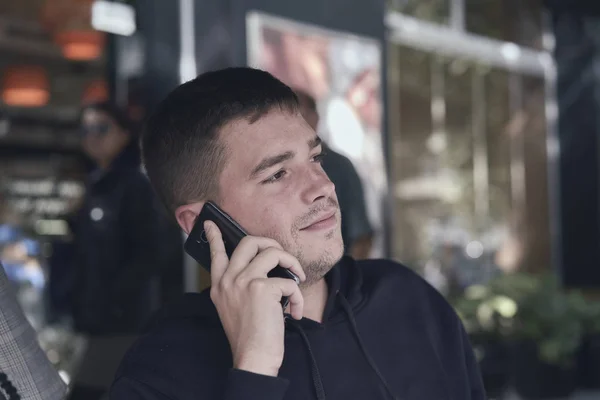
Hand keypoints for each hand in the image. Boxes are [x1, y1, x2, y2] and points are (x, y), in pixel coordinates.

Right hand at [204, 220, 305, 376]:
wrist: (253, 357)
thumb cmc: (249, 336)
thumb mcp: (234, 308)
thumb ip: (241, 287)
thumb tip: (265, 269)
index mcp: (220, 286)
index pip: (216, 254)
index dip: (214, 236)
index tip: (210, 223)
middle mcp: (228, 280)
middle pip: (249, 242)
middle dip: (271, 243)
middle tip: (282, 257)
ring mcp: (243, 281)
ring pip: (273, 252)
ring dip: (292, 263)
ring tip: (298, 279)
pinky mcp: (261, 288)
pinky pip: (288, 280)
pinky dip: (297, 296)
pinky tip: (294, 312)